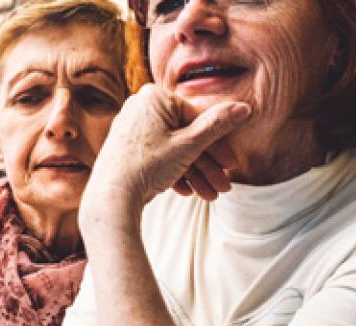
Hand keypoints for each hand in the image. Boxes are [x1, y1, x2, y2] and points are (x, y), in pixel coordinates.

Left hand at [85, 84, 251, 212]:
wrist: (111, 197)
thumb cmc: (147, 166)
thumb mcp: (189, 145)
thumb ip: (217, 125)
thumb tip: (244, 107)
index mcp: (155, 97)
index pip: (197, 119)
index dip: (218, 146)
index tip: (231, 166)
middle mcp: (140, 107)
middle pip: (186, 136)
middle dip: (207, 166)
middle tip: (223, 187)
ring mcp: (132, 128)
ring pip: (173, 150)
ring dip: (195, 174)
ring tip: (208, 196)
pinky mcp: (127, 148)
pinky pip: (157, 157)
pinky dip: (174, 173)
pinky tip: (186, 191)